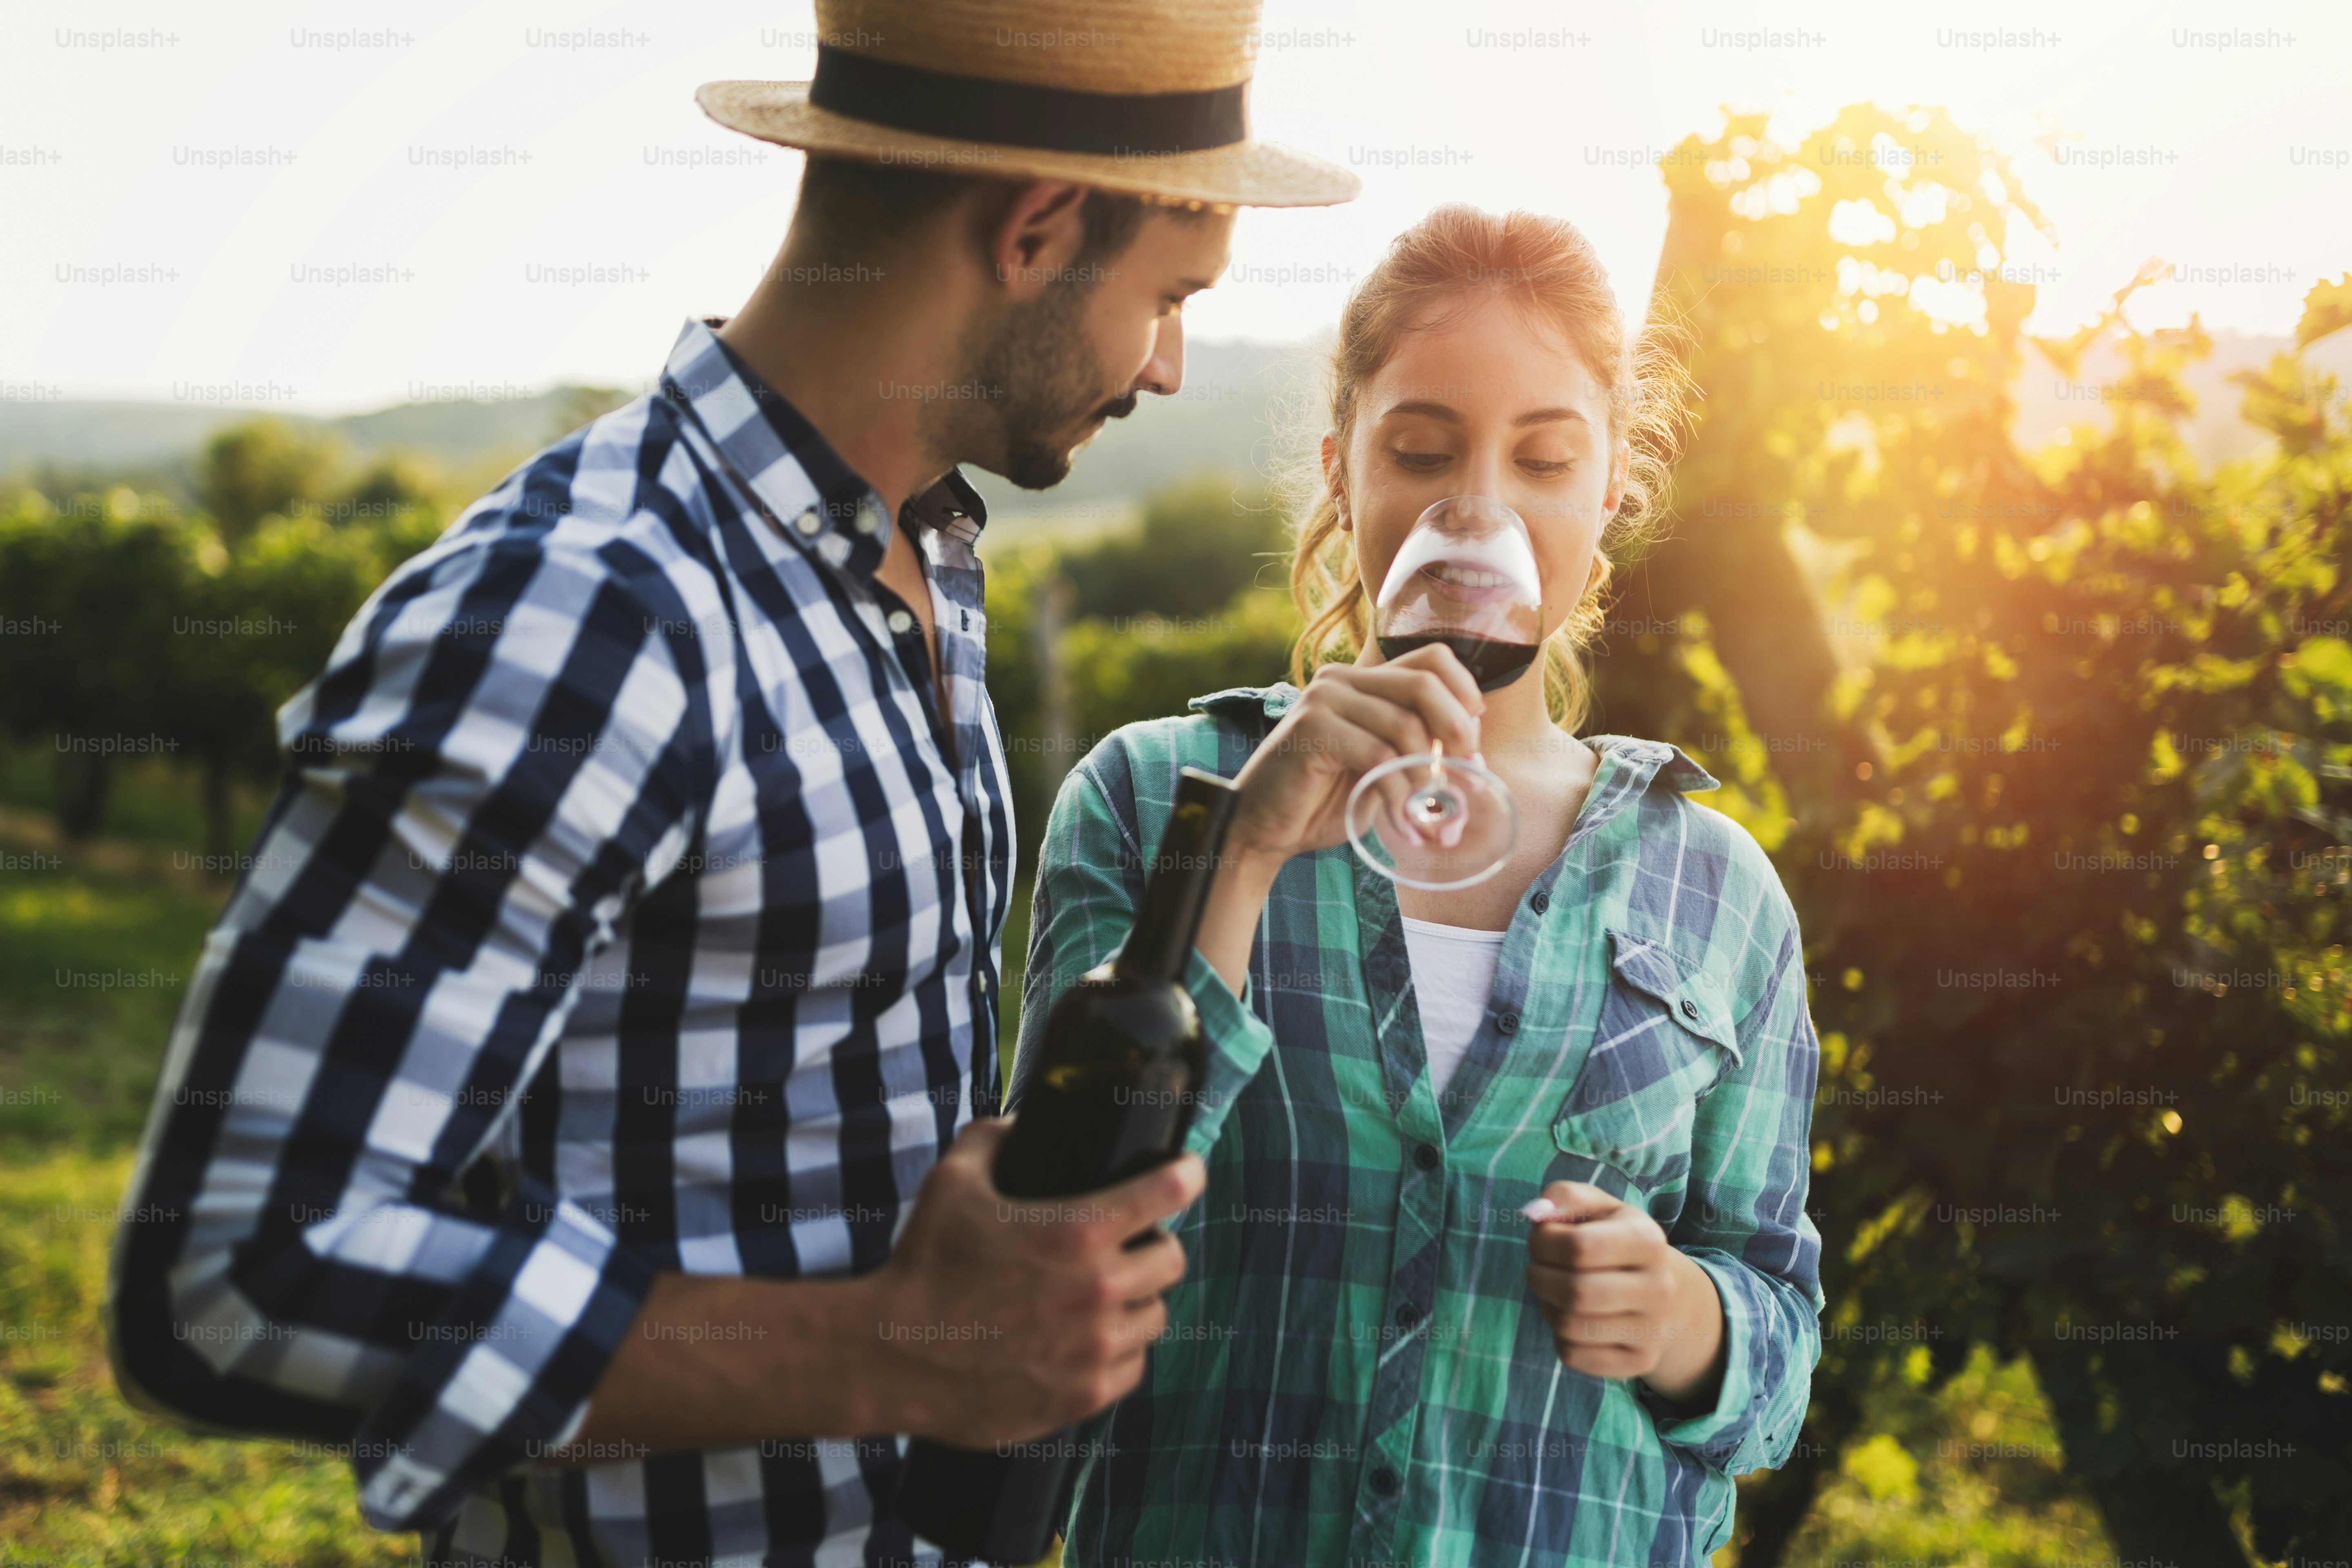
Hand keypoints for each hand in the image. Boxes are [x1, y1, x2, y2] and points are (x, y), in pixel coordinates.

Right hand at [867, 1117, 1205, 1446]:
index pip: (1169, 1191)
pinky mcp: (1083, 1397)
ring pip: (1154, 1317)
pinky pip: (1131, 1368)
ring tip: (1103, 1297)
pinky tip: (1087, 1342)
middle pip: (1172, 1260)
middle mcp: (1099, 1291)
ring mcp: (1095, 1350)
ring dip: (1135, 1302)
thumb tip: (1015, 1126)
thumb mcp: (951, 1182)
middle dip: (1154, 1246)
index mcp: (1078, 1231)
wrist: (889, 1356)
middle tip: (1128, 1245)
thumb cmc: (921, 1265)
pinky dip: (1117, 1352)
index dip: (1185, 1175)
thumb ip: (990, 1140)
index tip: (1187, 1172)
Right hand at [1225, 643, 1485, 869]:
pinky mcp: (1312, 729)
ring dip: (1427, 778)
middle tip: (1469, 777)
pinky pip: (1379, 756)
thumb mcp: (1381, 768)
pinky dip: (1400, 794)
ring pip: (1405, 725)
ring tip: (1430, 815)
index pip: (1431, 659)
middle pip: (1424, 683)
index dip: (1464, 693)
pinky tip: (1403, 824)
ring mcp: (1324, 700)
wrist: (1264, 829)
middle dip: (1457, 732)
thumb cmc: (1324, 801)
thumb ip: (1416, 750)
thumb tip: (1474, 755)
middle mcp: (1342, 679)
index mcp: (1361, 680)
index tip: (1472, 740)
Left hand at [1523, 1181, 1724, 1401]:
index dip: (1542, 1243)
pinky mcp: (1639, 1361)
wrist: (1666, 1295)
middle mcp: (1658, 1288)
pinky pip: (1573, 1356)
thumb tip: (1534, 1213)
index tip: (1540, 1240)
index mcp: (1648, 1241)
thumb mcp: (1599, 1208)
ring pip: (1569, 1327)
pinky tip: (1573, 1318)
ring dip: (1546, 1307)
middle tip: (1537, 1268)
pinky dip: (1559, 1336)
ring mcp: (1652, 1330)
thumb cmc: (1616, 1241)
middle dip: (1539, 1277)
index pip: (1577, 1247)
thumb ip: (1565, 1197)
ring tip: (1554, 1292)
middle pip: (1574, 1292)